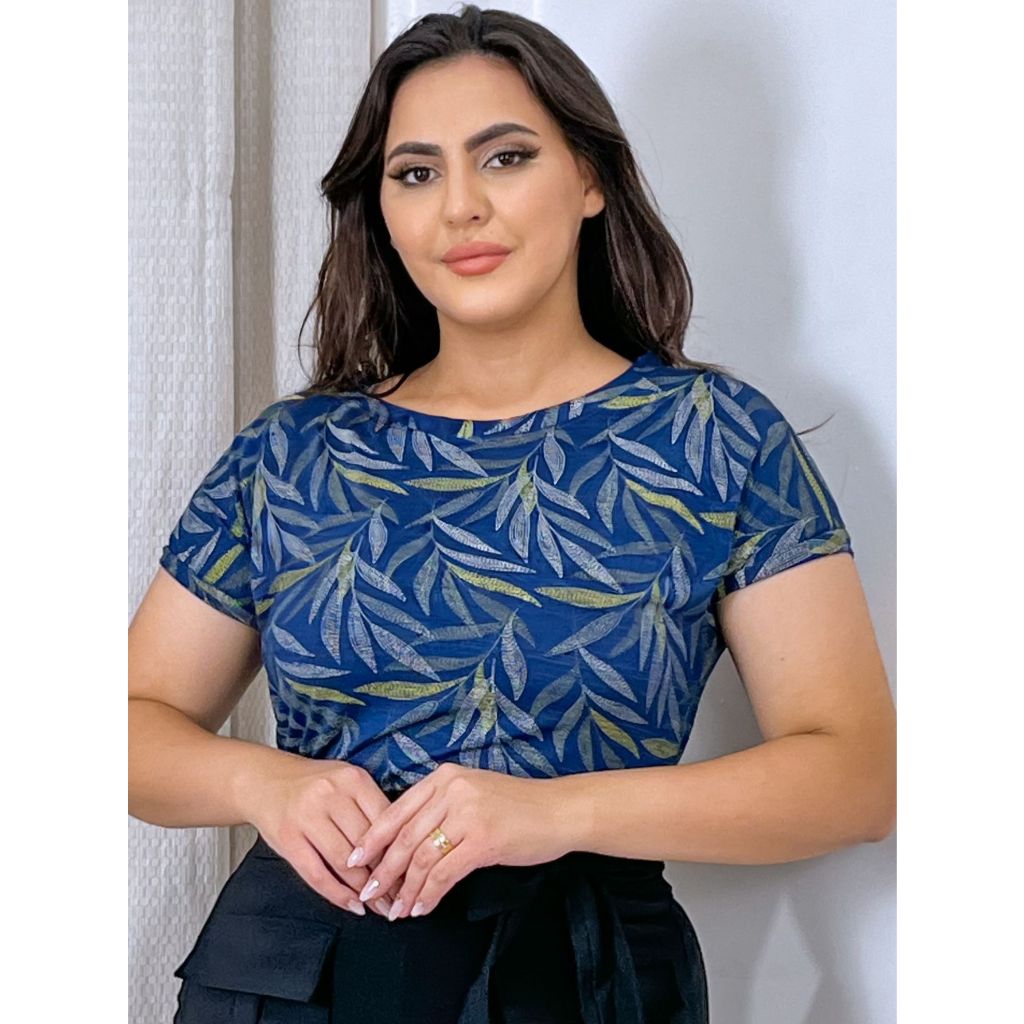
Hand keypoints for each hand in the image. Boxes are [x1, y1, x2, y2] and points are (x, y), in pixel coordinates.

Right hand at [245, 758, 404, 917]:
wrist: (265, 781)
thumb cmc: (315, 786)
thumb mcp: (346, 782)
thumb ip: (371, 807)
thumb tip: (401, 849)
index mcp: (353, 779)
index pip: (386, 820)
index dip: (400, 851)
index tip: (411, 873)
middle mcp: (330, 794)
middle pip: (367, 844)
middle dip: (385, 876)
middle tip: (399, 897)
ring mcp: (306, 817)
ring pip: (344, 863)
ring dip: (364, 890)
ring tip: (380, 906)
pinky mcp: (288, 839)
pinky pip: (317, 875)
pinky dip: (338, 895)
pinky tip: (353, 905)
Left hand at [345, 762, 573, 919]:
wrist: (558, 811)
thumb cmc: (516, 806)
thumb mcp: (472, 793)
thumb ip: (440, 807)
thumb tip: (404, 840)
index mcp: (444, 777)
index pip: (396, 810)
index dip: (372, 838)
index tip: (354, 861)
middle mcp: (451, 790)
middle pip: (404, 836)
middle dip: (382, 869)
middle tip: (367, 893)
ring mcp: (467, 814)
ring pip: (421, 858)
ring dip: (405, 889)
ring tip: (395, 910)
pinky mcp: (482, 840)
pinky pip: (444, 873)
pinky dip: (428, 894)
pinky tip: (422, 908)